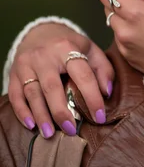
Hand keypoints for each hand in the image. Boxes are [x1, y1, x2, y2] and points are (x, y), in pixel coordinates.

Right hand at [8, 22, 113, 137]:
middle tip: (71, 130)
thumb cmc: (70, 46)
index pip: (83, 76)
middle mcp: (44, 56)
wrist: (40, 32)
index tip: (100, 117)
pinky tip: (31, 124)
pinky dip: (22, 111)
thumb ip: (103, 69)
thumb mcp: (91, 50)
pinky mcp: (14, 73)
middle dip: (62, 111)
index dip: (93, 98)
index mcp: (68, 48)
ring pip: (32, 93)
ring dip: (41, 115)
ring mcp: (26, 64)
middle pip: (52, 87)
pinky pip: (15, 94)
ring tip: (50, 133)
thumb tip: (107, 92)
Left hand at [101, 0, 143, 72]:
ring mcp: (123, 44)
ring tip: (138, 18)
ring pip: (113, 24)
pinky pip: (120, 39)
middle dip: (115, 0)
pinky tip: (142, 33)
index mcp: (136, 12)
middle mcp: (124, 28)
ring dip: (120, 17)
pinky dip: (126, 32)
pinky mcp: (127, 57)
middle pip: (107, 7)